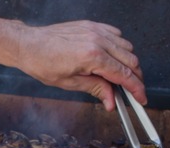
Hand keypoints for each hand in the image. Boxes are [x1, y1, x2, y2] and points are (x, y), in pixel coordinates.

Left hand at [14, 20, 145, 110]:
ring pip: (126, 47)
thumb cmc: (43, 63)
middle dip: (136, 78)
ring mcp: (96, 30)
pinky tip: (113, 59)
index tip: (141, 99)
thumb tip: (111, 101)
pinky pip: (116, 35)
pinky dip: (120, 48)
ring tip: (122, 78)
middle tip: (133, 92)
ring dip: (129, 63)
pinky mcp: (92, 25)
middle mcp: (97, 40)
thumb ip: (96, 89)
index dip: (136, 89)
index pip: (124, 75)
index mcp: (92, 56)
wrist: (28, 45)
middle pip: (130, 60)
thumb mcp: (70, 83)